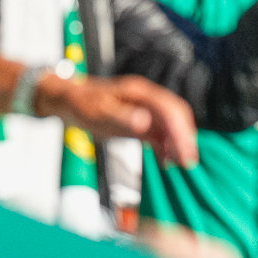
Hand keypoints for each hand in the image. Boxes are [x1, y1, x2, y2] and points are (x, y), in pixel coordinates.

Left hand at [37, 73, 198, 170]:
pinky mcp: (142, 123)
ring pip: (170, 127)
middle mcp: (147, 100)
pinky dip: (166, 148)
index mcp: (140, 93)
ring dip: (177, 145)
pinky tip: (166, 162)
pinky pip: (160, 135)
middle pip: (175, 117)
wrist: (70, 101)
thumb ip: (121, 117)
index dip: (181, 130)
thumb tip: (144, 122)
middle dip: (185, 139)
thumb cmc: (82, 102)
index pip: (169, 109)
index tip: (185, 152)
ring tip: (179, 165)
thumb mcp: (98, 110)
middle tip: (188, 163)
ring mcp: (146, 111)